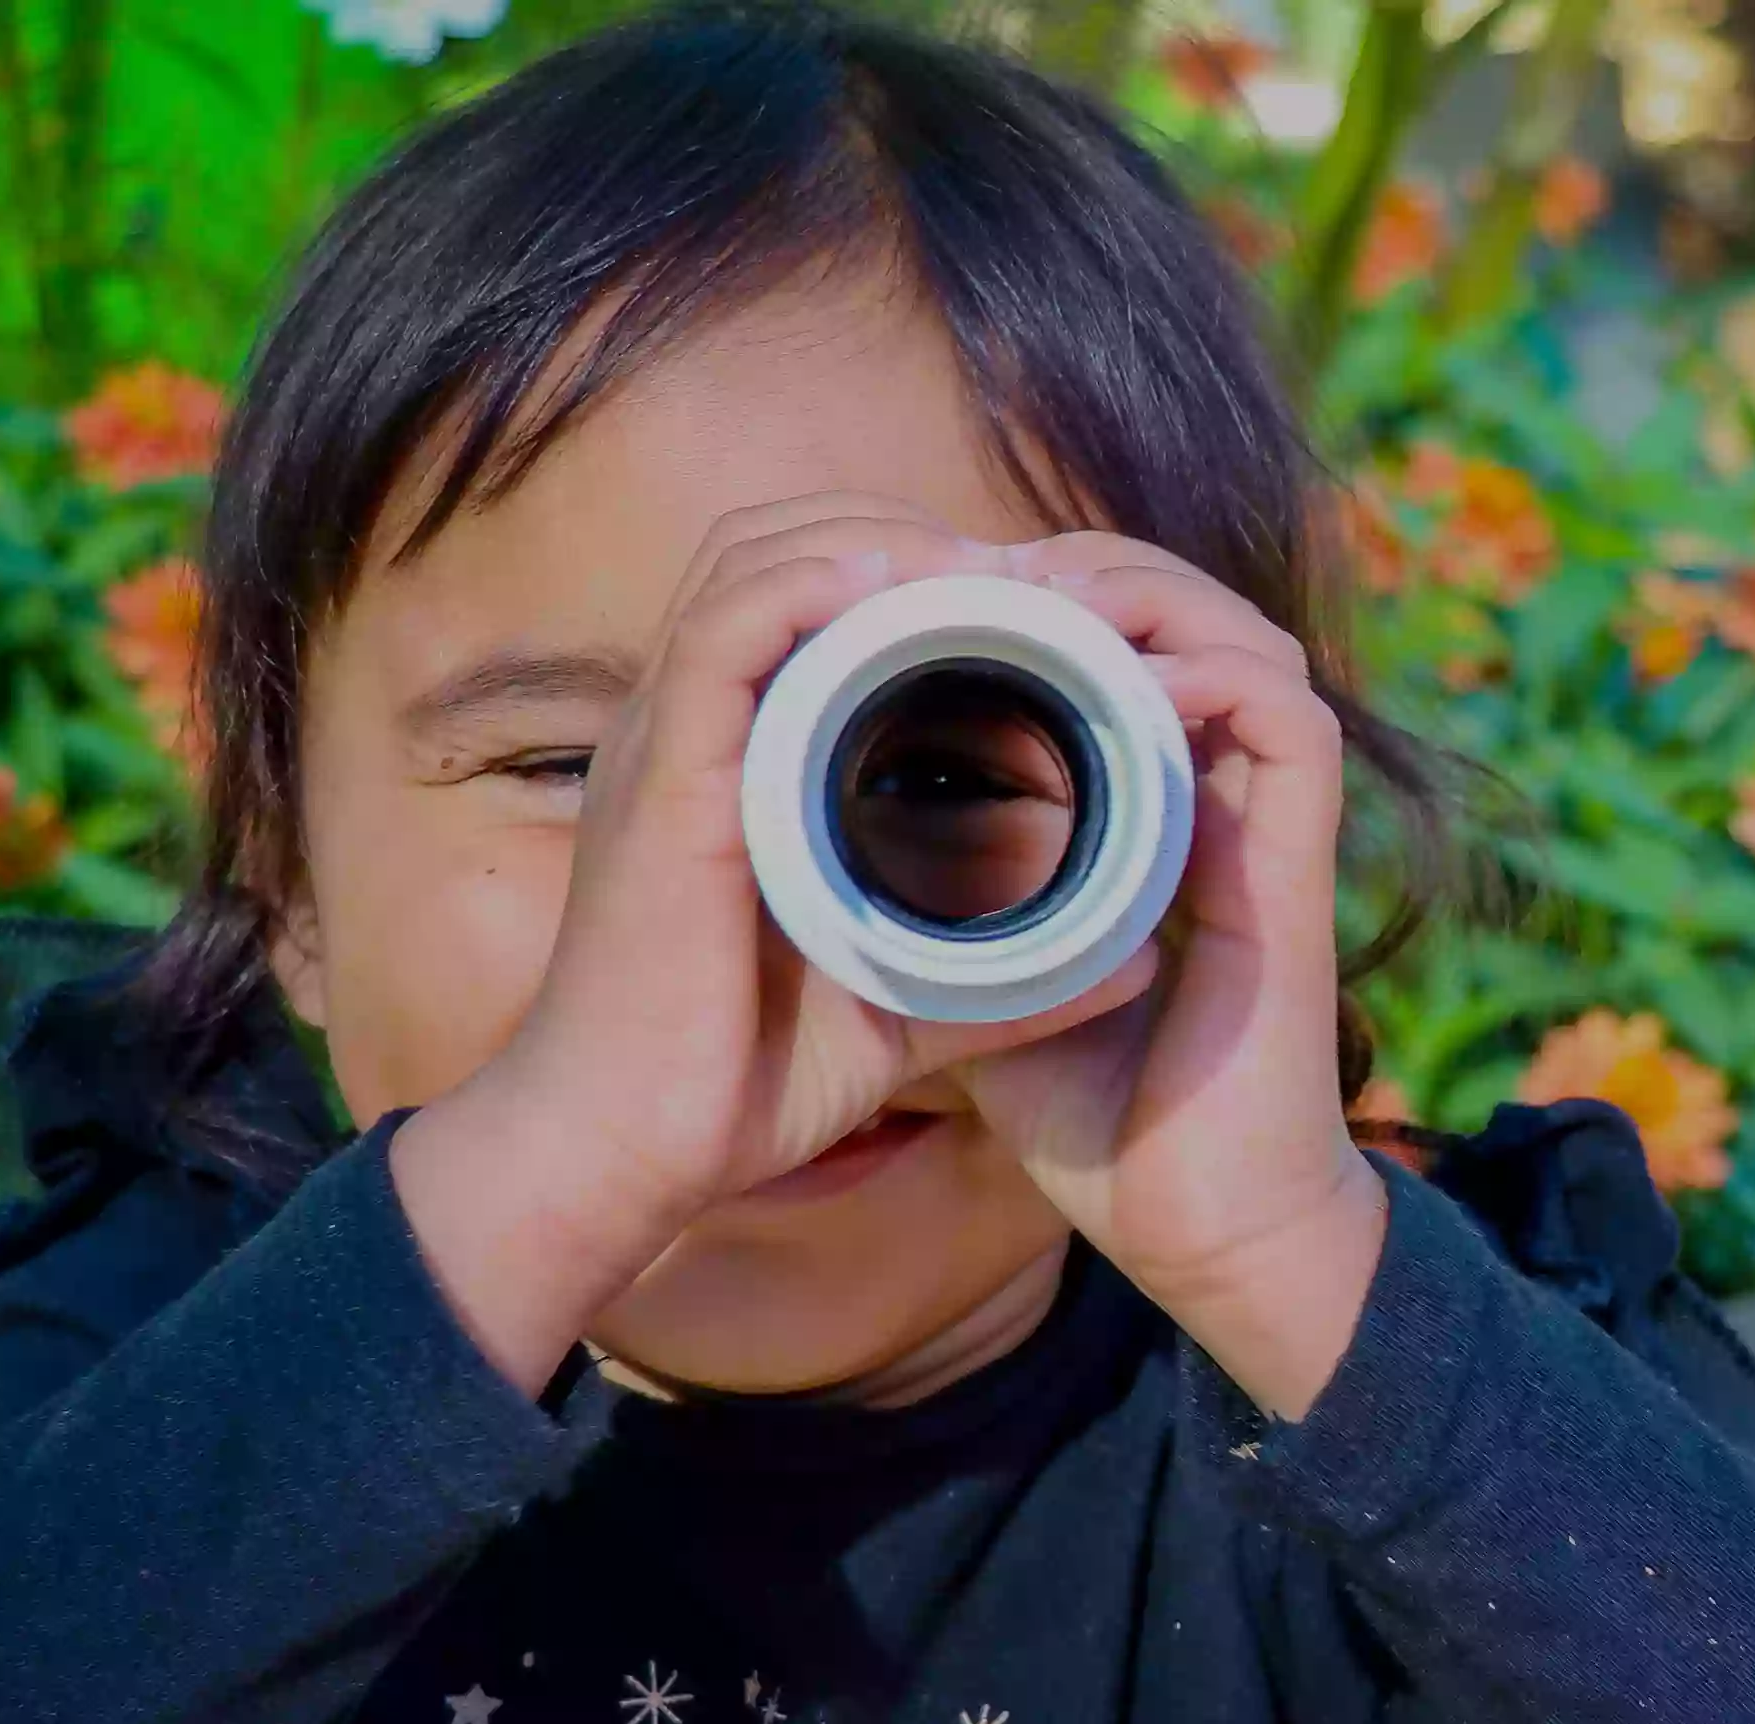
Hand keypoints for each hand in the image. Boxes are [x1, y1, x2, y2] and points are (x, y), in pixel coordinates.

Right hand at [390, 495, 1149, 1392]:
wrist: (620, 1154)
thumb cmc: (737, 1085)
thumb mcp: (904, 1002)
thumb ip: (1010, 975)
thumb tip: (1135, 959)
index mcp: (729, 758)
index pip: (800, 596)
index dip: (910, 574)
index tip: (1028, 608)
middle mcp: (687, 728)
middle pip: (781, 546)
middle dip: (904, 537)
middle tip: (1020, 577)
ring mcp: (664, 742)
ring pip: (756, 560)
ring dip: (873, 544)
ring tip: (980, 569)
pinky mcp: (660, 778)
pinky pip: (726, 630)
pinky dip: (810, 588)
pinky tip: (896, 589)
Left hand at [950, 532, 1388, 1417]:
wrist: (1194, 1230)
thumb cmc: (1098, 1129)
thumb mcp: (973, 990)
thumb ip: (928, 913)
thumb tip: (816, 855)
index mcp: (1153, 819)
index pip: (1117, 658)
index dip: (1035, 599)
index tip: (927, 599)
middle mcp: (1218, 802)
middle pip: (1175, 616)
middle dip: (1078, 564)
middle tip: (973, 566)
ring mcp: (1266, 824)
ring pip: (1238, 632)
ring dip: (1142, 588)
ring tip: (1039, 587)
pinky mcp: (1300, 857)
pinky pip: (1285, 713)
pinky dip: (1211, 661)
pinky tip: (1119, 661)